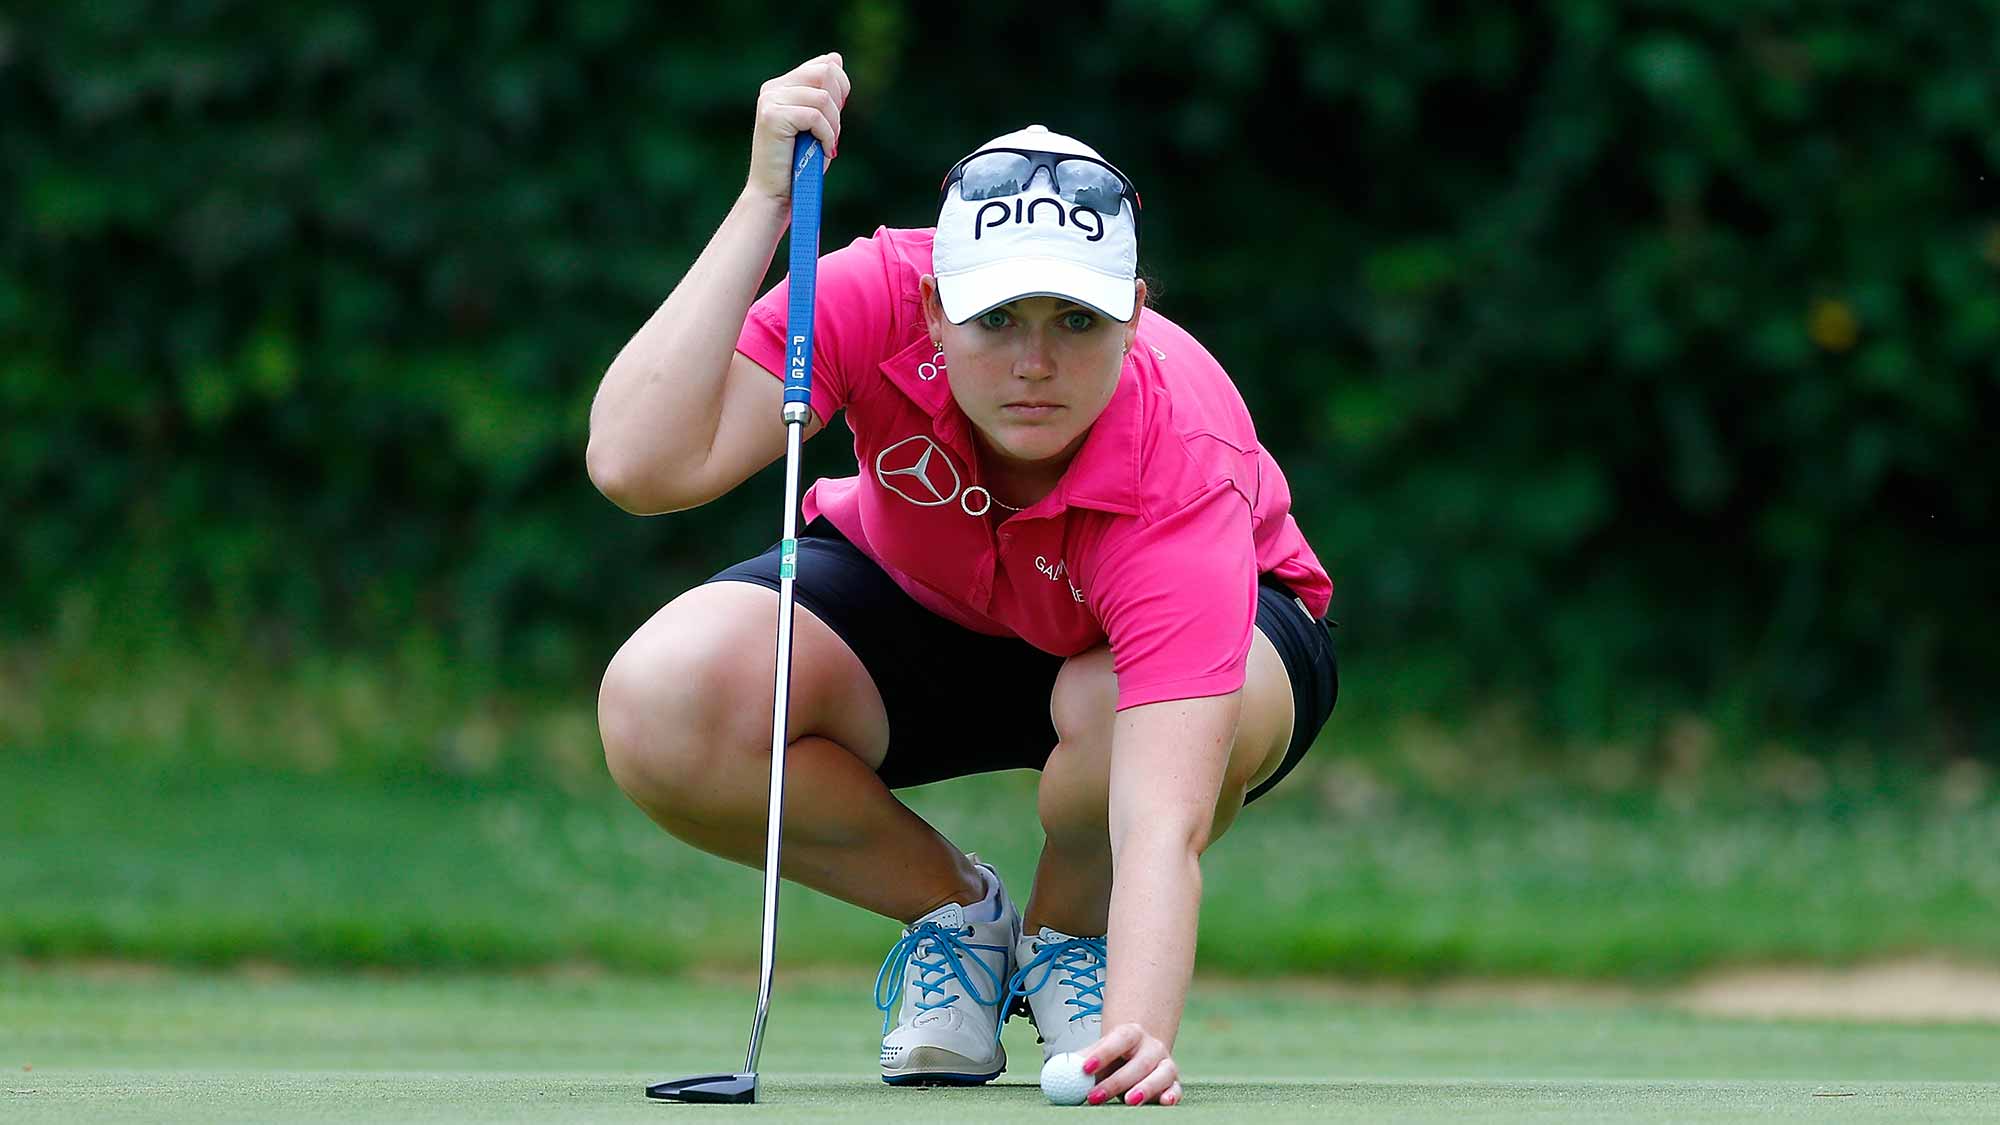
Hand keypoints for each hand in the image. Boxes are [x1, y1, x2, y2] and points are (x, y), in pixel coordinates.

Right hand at [745, 52, 850, 204]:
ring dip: (833, 126)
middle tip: (830, 133)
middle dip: (838, 104)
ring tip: (825, 145)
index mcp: (782, 85)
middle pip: (825, 72)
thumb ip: (826, 93)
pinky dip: (826, 135)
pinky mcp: (772, 115)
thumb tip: (836, 58)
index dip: (841, 89)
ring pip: (823, 97)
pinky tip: (823, 150)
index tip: (835, 118)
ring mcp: (770, 100)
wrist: (775, 194)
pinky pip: (815, 115)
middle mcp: (773, 88)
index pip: (824, 65)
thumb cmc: (799, 164)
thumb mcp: (818, 123)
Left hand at [1079, 1021, 1183, 1106]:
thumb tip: (1060, 1068)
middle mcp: (1152, 1047)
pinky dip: (1172, 1095)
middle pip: (1139, 1062)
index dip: (1102, 1053)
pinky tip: (1164, 1102)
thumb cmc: (1115, 1056)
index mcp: (1132, 1034)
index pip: (1119, 1039)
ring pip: (1161, 1074)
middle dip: (1116, 1081)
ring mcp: (1165, 1064)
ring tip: (1128, 1101)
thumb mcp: (1100, 1052)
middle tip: (1095, 1096)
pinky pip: (1177, 1088)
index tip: (1084, 1068)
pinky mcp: (1174, 1082)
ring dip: (1146, 1088)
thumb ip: (1083, 1059)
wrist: (1140, 1052)